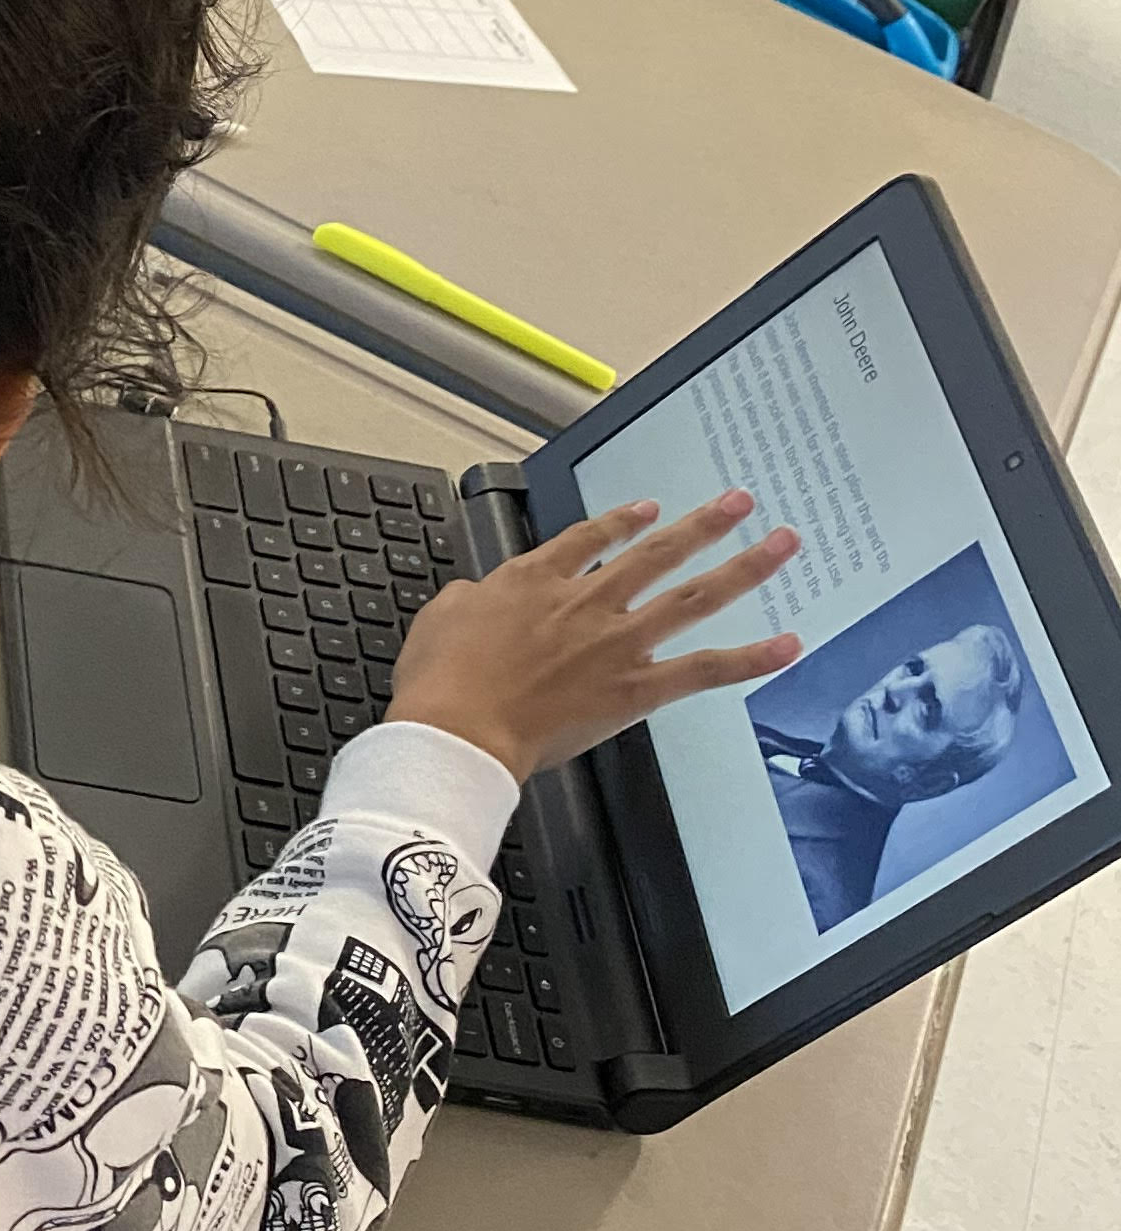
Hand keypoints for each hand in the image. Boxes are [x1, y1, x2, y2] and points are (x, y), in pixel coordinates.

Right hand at [386, 491, 801, 782]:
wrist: (459, 726)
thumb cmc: (442, 679)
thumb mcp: (443, 615)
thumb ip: (474, 598)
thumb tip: (482, 595)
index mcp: (537, 580)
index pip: (589, 540)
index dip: (622, 522)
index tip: (646, 510)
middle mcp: (588, 601)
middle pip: (658, 553)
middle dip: (704, 525)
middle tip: (740, 503)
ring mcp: (618, 642)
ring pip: (693, 596)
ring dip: (743, 567)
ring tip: (781, 544)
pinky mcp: (636, 689)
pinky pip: (705, 671)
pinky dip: (751, 660)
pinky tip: (788, 647)